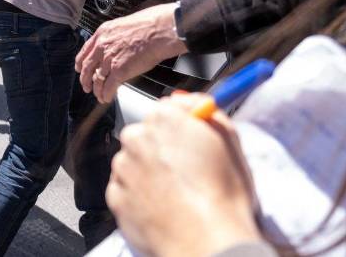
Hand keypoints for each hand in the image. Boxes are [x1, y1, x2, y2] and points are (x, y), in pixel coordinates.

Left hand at [75, 3, 185, 102]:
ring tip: (99, 95)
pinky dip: (106, 95)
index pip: (86, 50)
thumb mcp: (125, 25)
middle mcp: (103, 46)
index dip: (81, 62)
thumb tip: (118, 45)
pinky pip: (108, 87)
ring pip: (97, 79)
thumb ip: (117, 37)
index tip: (79, 68)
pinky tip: (107, 98)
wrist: (160, 30)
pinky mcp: (119, 71)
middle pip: (87, 67)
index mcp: (103, 33)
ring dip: (97, 90)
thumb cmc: (150, 24)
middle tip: (86, 86)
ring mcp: (110, 59)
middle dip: (85, 79)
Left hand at [107, 94, 259, 256]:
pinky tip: (162, 208)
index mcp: (165, 118)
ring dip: (148, 173)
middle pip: (146, 135)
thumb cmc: (223, 196)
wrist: (207, 243)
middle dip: (161, 150)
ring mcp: (123, 167)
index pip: (167, 110)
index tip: (189, 143)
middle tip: (185, 174)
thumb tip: (195, 102)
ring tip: (176, 196)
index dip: (180, 128)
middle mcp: (137, 137)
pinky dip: (138, 197)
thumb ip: (208, 111)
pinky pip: (125, 190)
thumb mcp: (229, 141)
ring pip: (133, 162)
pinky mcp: (115, 196)